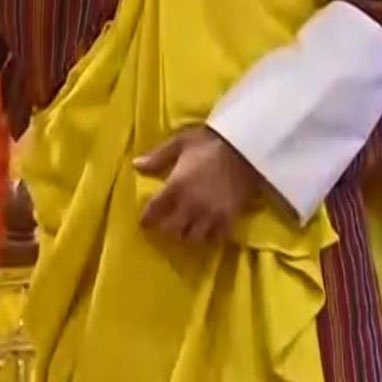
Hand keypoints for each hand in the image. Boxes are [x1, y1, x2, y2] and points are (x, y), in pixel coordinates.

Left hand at [135, 126, 261, 245]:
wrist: (245, 147)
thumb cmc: (209, 142)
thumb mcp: (179, 143)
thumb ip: (157, 157)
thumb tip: (136, 166)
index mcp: (176, 186)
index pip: (155, 211)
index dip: (147, 220)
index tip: (144, 223)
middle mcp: (191, 205)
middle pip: (172, 230)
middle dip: (165, 230)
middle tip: (165, 226)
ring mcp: (211, 214)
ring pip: (192, 238)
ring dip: (186, 236)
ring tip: (185, 230)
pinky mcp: (229, 218)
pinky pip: (216, 239)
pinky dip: (208, 238)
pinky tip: (206, 232)